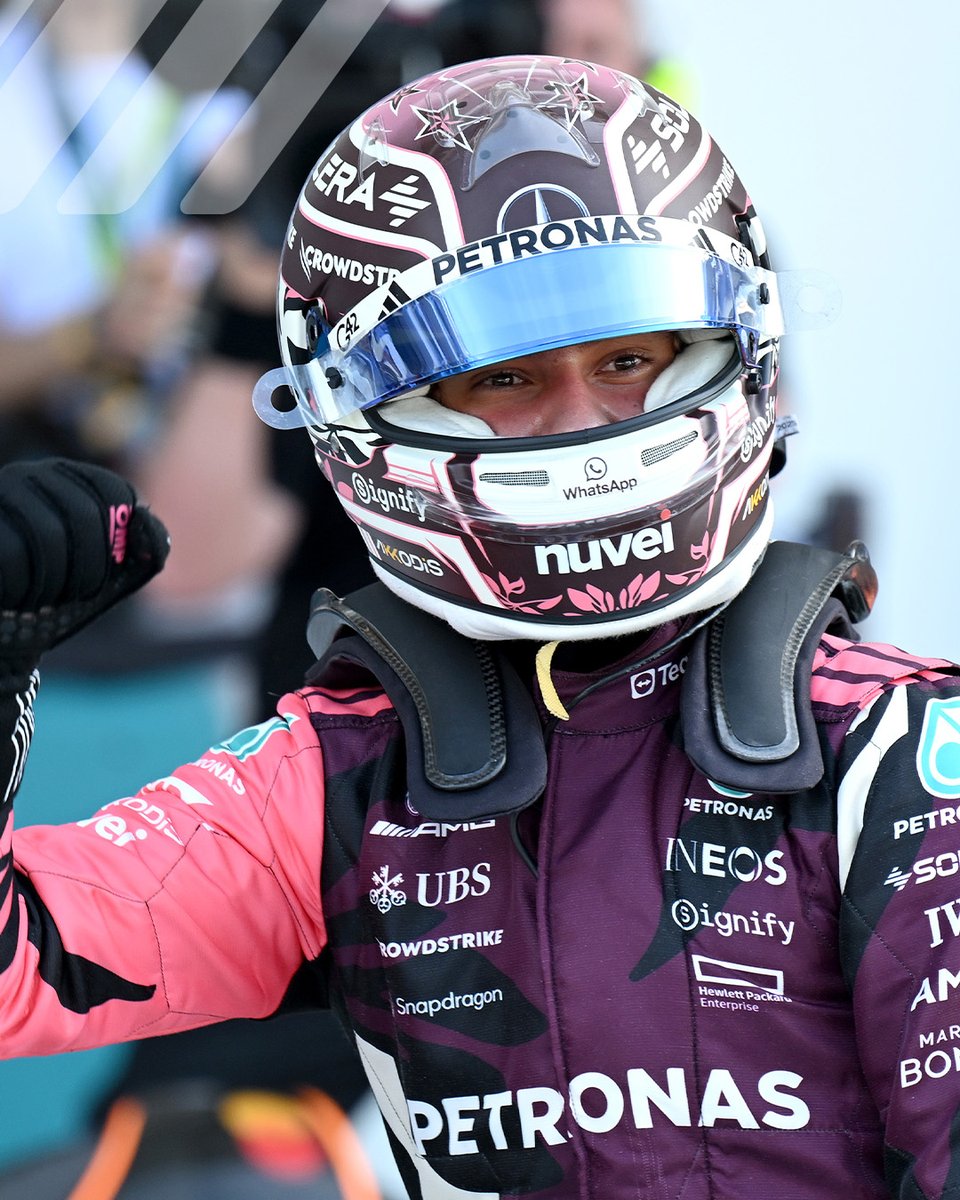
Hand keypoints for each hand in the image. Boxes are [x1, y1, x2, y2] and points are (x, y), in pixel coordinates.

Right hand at [0, 458, 169, 684]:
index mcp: (71, 478)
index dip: (120, 539)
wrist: (1, 614)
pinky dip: (23, 589)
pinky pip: (10, 554)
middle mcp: (32, 474)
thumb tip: (145, 516)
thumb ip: (145, 547)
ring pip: (46, 534)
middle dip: (91, 568)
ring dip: (56, 582)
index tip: (109, 572)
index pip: (115, 491)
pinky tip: (20, 599)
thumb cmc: (57, 586)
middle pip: (83, 514)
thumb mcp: (109, 571)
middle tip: (81, 595)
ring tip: (46, 600)